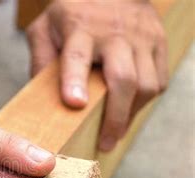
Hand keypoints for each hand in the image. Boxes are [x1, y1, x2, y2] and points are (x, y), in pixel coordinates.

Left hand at [26, 0, 168, 150]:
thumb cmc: (73, 13)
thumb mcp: (45, 28)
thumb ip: (40, 59)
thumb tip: (39, 98)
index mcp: (80, 28)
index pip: (77, 56)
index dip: (75, 81)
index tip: (74, 103)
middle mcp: (114, 33)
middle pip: (124, 79)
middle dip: (114, 117)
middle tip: (104, 142)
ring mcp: (141, 37)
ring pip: (146, 84)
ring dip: (131, 115)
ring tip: (115, 133)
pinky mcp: (158, 43)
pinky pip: (159, 81)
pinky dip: (145, 103)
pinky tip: (129, 112)